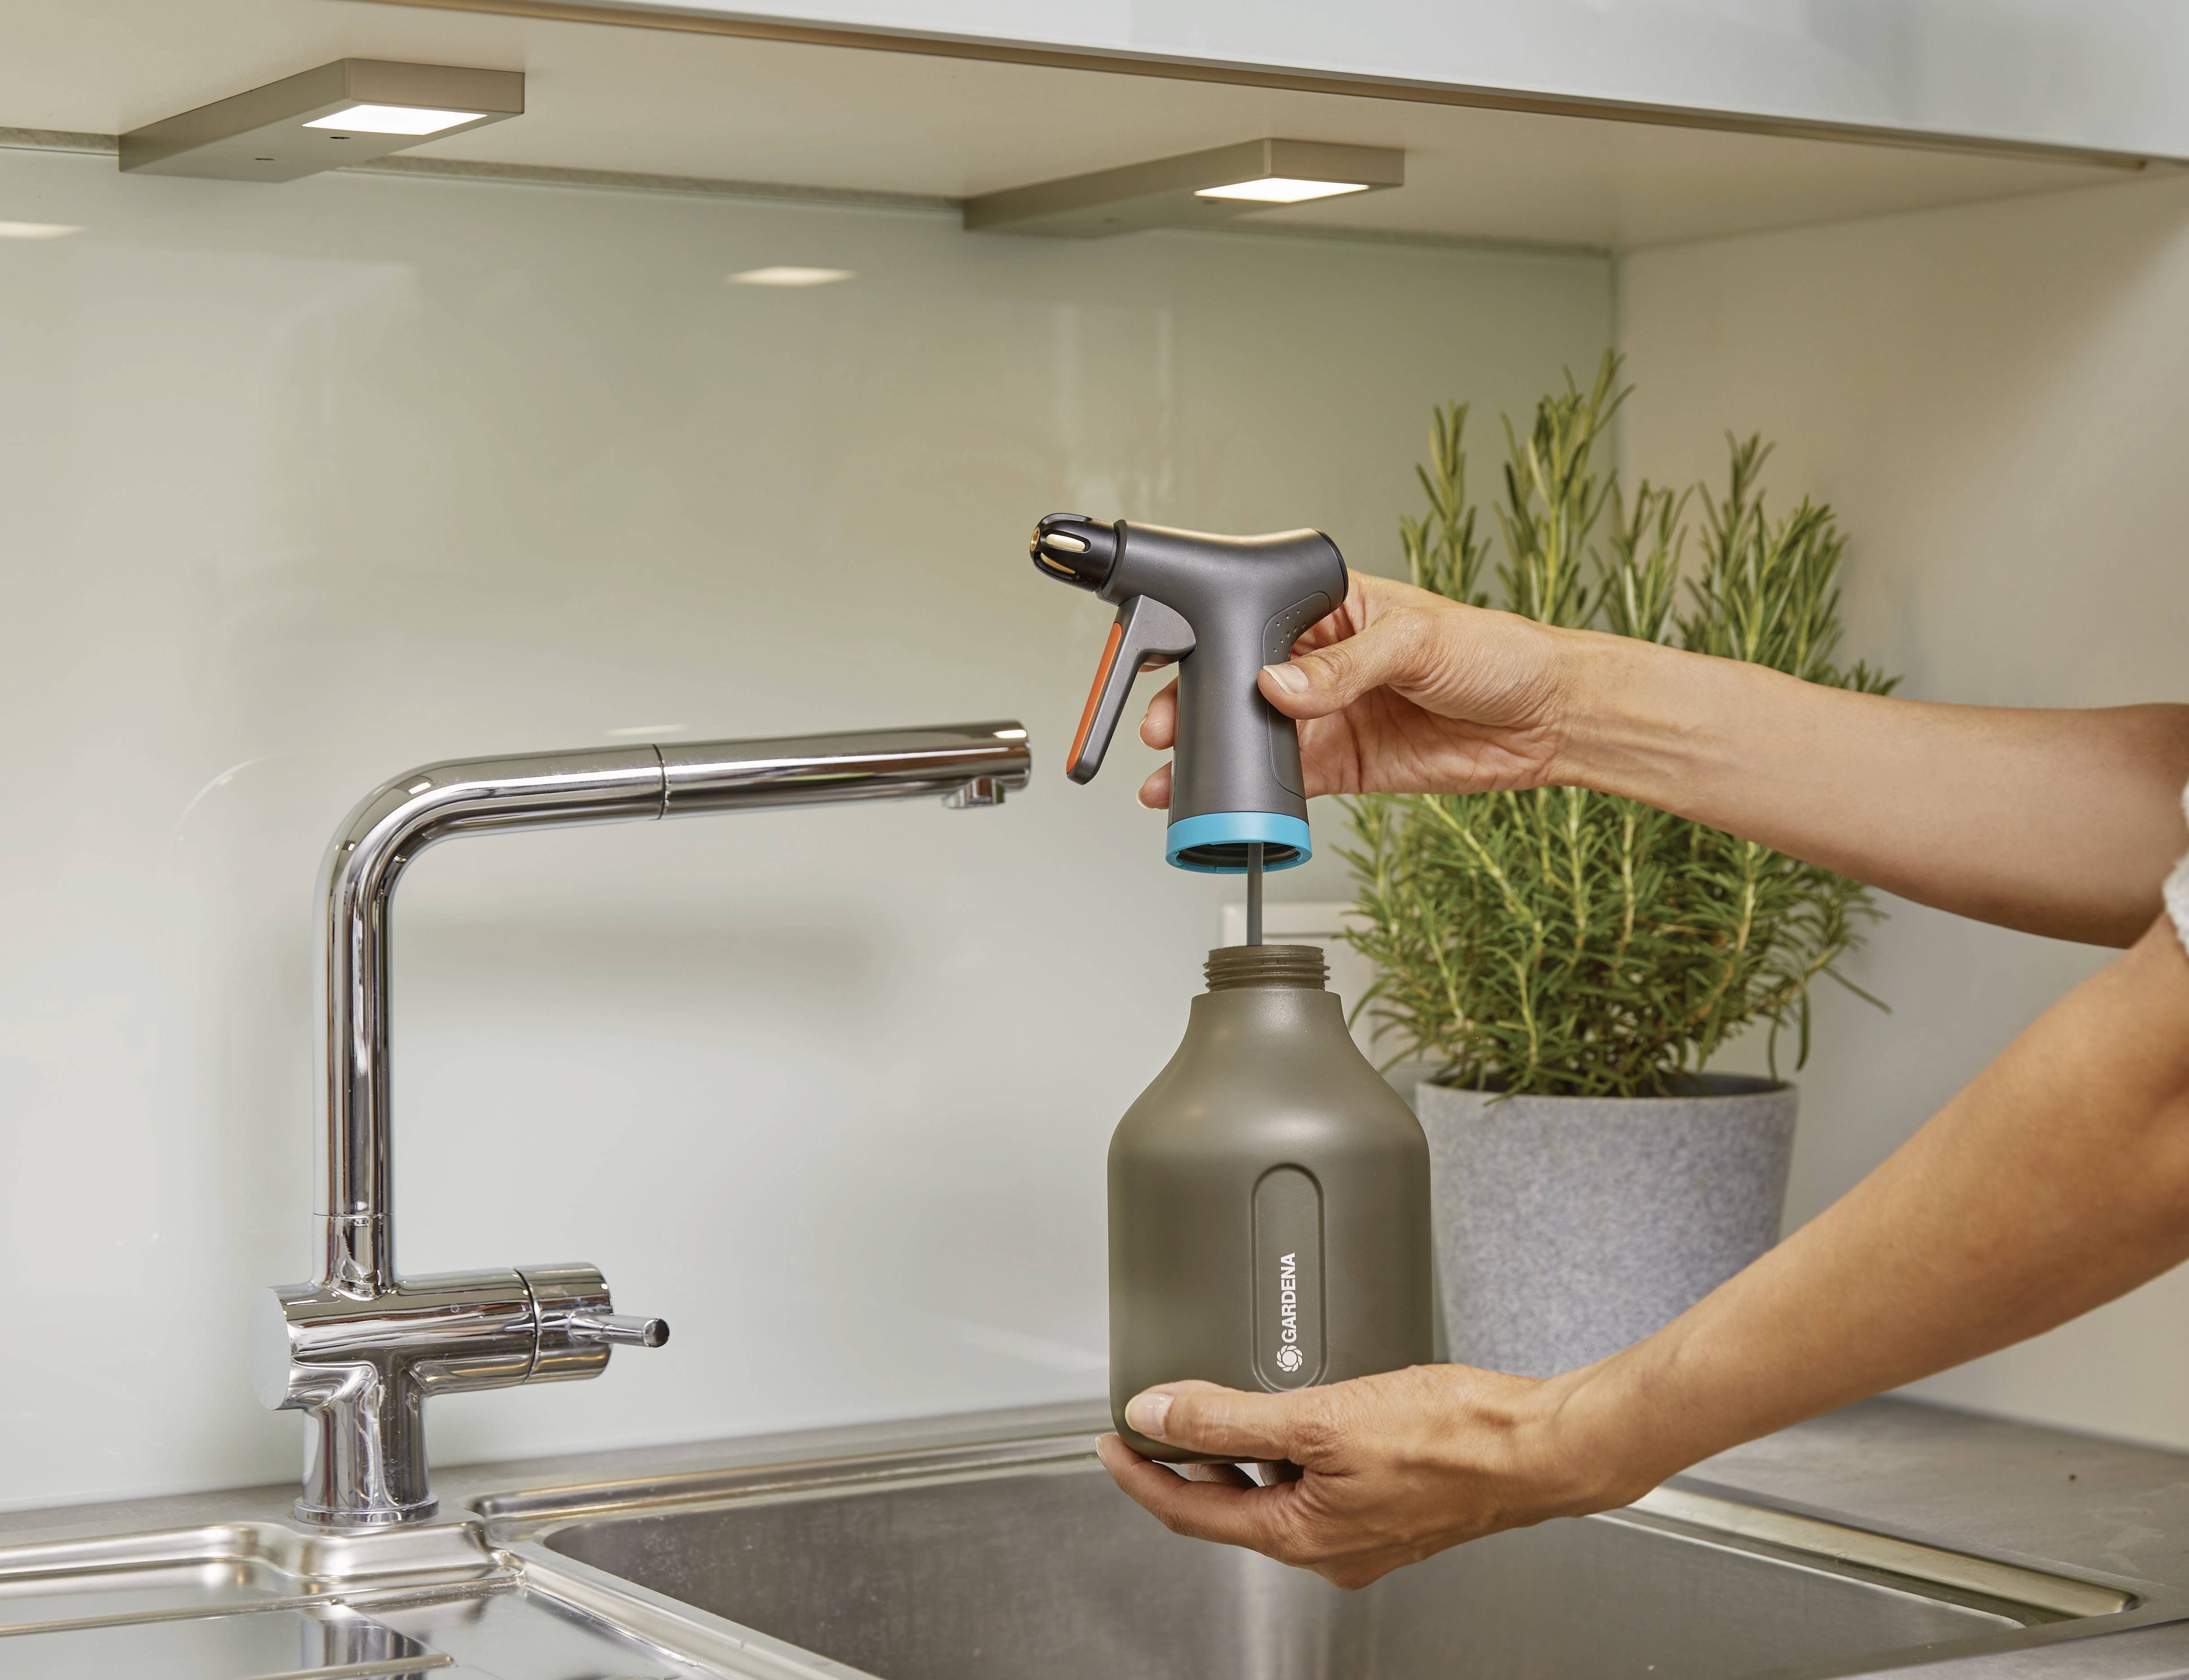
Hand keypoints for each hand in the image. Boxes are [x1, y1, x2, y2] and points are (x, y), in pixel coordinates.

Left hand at [1092, 1368, 1637, 1589]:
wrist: (1538, 1445)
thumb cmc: (1453, 1437)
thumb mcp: (1321, 1416)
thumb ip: (1229, 1415)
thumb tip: (1159, 1412)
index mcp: (1303, 1537)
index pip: (1190, 1512)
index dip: (1140, 1474)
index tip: (1109, 1442)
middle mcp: (1330, 1547)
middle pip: (1229, 1508)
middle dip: (1184, 1464)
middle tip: (1152, 1422)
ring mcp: (1363, 1531)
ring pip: (1274, 1495)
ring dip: (1237, 1457)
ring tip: (1213, 1408)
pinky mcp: (1392, 1506)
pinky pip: (1315, 1485)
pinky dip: (1287, 1454)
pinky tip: (1295, 1417)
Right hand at [1134, 573, 1575, 809]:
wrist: (1551, 720)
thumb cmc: (1499, 653)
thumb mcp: (1418, 643)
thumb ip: (1345, 667)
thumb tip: (1277, 686)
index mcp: (1334, 608)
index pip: (1255, 620)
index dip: (1211, 642)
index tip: (1175, 662)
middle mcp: (1324, 661)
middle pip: (1240, 683)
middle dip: (1196, 708)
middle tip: (1166, 732)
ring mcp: (1332, 715)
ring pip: (1255, 737)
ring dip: (1215, 758)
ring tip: (1174, 780)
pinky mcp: (1347, 764)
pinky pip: (1289, 781)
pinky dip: (1257, 796)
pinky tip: (1228, 805)